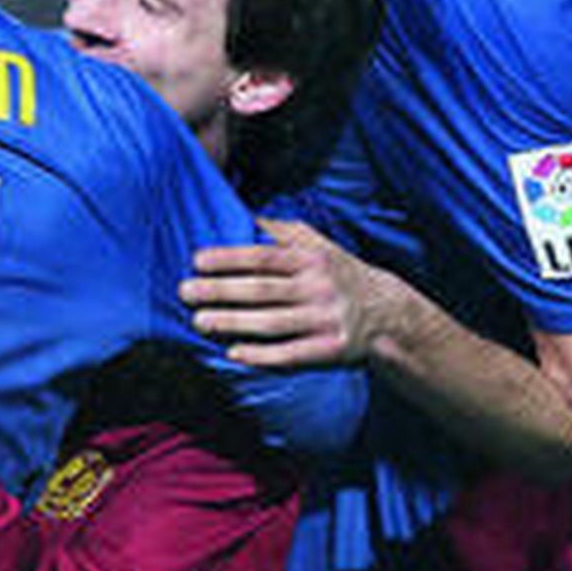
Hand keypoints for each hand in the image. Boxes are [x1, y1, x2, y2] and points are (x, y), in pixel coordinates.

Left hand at [180, 218, 400, 367]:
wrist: (387, 314)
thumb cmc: (339, 274)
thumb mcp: (318, 245)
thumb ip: (282, 232)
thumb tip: (242, 215)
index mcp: (312, 259)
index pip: (264, 257)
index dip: (229, 258)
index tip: (196, 261)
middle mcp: (319, 288)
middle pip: (262, 290)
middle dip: (220, 290)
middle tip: (184, 291)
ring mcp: (325, 320)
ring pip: (271, 323)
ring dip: (232, 323)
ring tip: (198, 322)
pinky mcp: (330, 350)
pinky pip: (291, 354)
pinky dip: (261, 355)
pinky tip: (233, 354)